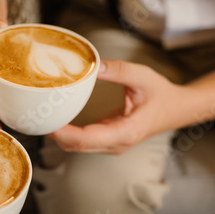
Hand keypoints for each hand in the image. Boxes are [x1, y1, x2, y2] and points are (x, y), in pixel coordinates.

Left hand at [48, 60, 185, 153]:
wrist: (177, 109)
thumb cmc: (162, 94)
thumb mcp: (142, 76)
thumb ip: (117, 70)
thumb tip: (92, 66)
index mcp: (125, 132)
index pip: (87, 139)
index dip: (64, 134)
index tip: (48, 123)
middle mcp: (116, 144)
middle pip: (77, 146)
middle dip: (55, 135)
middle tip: (37, 117)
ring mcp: (112, 145)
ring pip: (79, 147)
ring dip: (60, 136)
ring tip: (43, 118)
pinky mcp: (109, 141)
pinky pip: (84, 142)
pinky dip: (69, 134)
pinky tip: (59, 121)